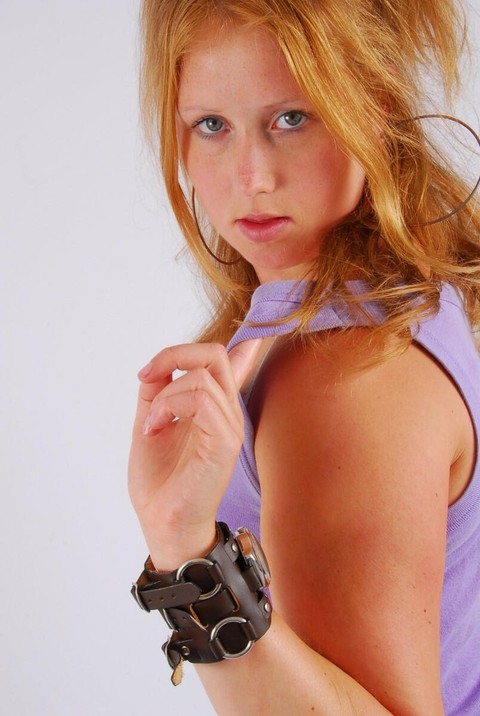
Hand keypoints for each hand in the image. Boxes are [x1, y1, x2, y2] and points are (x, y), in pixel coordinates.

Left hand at [128, 339, 262, 569]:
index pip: (233, 360)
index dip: (211, 344)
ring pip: (202, 376)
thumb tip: (161, 364)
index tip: (164, 363)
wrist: (162, 520)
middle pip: (214, 354)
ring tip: (150, 421)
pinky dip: (169, 406)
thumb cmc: (159, 478)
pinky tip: (155, 427)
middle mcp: (227, 411)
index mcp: (214, 406)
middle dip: (174, 355)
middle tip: (146, 376)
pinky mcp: (225, 442)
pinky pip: (201, 400)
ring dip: (164, 394)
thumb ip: (158, 389)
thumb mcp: (151, 420)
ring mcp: (229, 425)